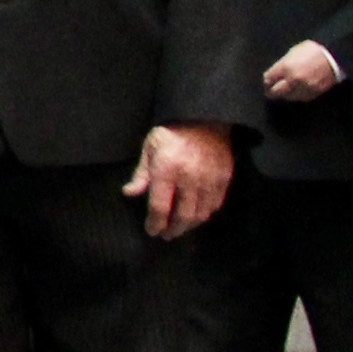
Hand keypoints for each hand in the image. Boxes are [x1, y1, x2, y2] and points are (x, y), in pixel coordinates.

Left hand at [131, 124, 233, 239]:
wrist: (205, 117)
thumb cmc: (172, 132)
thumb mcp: (150, 147)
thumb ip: (141, 173)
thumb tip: (128, 194)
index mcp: (167, 169)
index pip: (160, 207)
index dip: (154, 224)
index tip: (151, 231)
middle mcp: (189, 177)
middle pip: (182, 216)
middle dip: (172, 230)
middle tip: (165, 235)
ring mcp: (209, 180)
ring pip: (200, 214)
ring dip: (188, 226)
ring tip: (179, 228)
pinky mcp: (224, 179)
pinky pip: (215, 205)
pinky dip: (204, 215)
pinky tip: (196, 216)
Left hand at [263, 40, 344, 103]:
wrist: (335, 57)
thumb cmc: (314, 50)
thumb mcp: (294, 51)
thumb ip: (284, 63)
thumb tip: (277, 71)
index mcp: (286, 67)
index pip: (269, 78)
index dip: (267, 80)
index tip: (267, 81)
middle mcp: (292, 80)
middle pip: (276, 91)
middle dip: (271, 91)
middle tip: (269, 92)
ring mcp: (303, 88)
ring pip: (288, 97)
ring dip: (284, 95)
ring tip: (282, 93)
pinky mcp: (313, 94)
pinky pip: (300, 98)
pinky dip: (295, 96)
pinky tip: (294, 94)